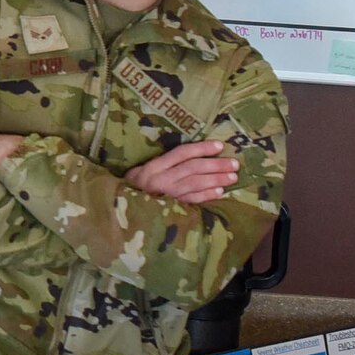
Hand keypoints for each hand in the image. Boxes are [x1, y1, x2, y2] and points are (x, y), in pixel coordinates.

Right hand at [125, 140, 239, 204]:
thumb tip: (194, 155)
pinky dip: (207, 195)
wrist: (120, 208)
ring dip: (216, 179)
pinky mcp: (170, 208)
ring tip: (233, 177)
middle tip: (235, 163)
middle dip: (215, 165)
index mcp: (154, 166)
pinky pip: (192, 200)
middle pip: (193, 168)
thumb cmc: (134, 187)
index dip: (201, 148)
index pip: (182, 153)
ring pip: (195, 183)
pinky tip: (220, 192)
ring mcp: (166, 194)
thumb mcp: (142, 170)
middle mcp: (161, 179)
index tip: (220, 145)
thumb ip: (163, 164)